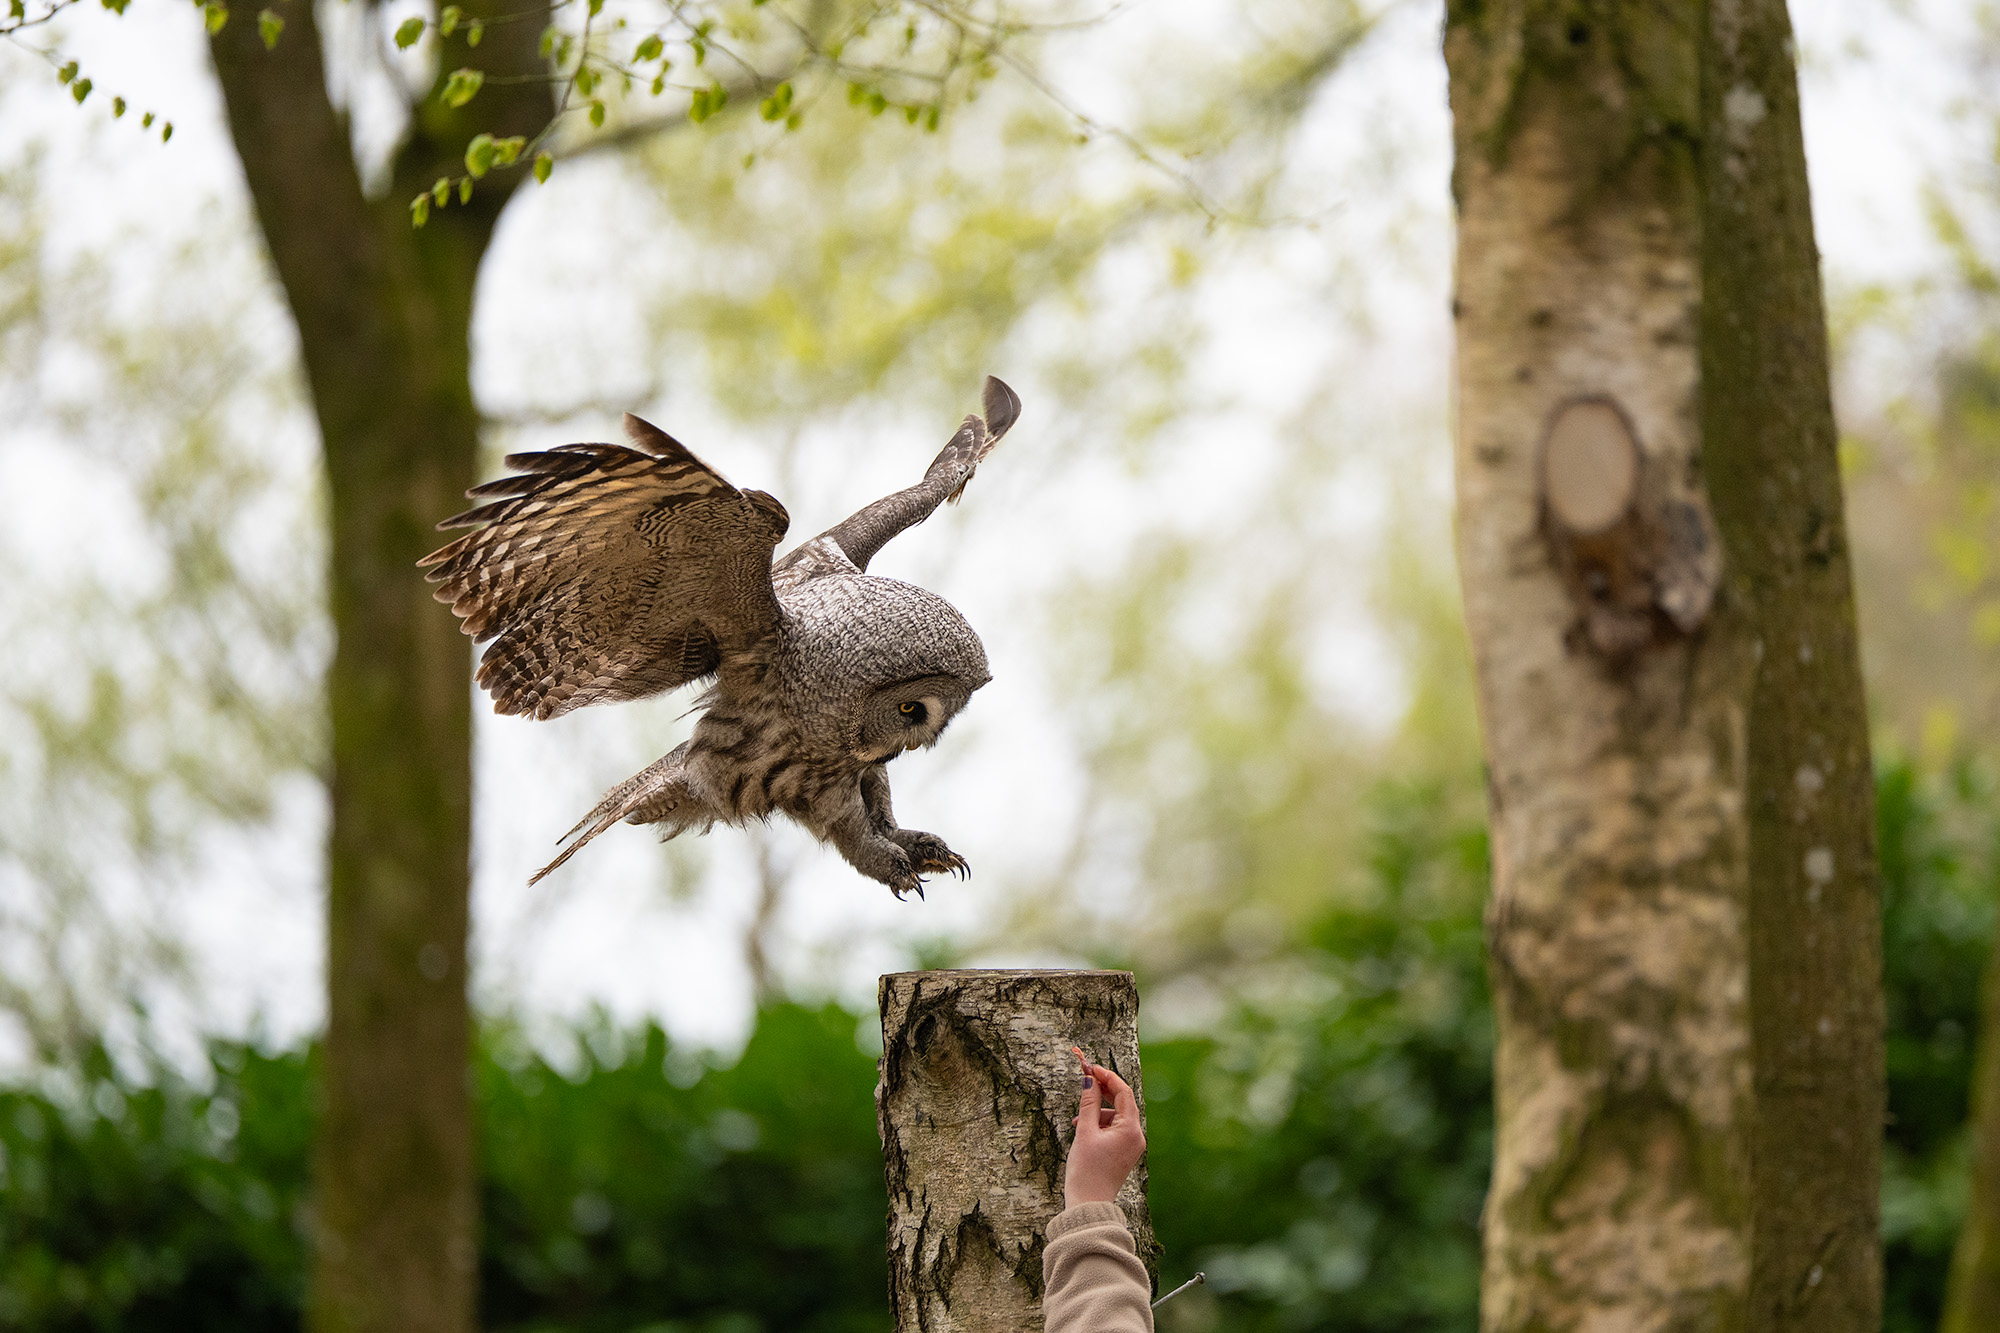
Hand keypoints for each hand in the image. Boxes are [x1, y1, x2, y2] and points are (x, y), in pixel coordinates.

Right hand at [1064, 1052, 1145, 1207]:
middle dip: (1104, 1092)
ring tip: (1078, 1121)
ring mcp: (1133, 1145)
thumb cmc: (1086, 1170)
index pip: (1124, 1092)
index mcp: (1131, 1129)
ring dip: (1099, 1112)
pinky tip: (1084, 1130)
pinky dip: (1101, 1125)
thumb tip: (1090, 1080)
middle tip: (1086, 1081)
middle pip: (1123, 1103)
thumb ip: (1089, 1103)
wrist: (1088, 1204)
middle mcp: (1137, 1136)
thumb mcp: (1084, 1131)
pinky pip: (1116, 1129)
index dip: (1107, 1077)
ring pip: (1118, 1116)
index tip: (1091, 1068)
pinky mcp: (1125, 1152)